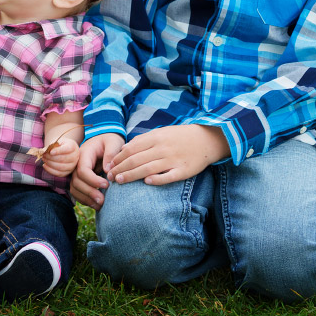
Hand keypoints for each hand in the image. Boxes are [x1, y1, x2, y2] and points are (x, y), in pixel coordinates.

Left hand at [41, 138, 79, 176]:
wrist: (62, 150)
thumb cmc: (59, 145)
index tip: (50, 152)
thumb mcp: (57, 141)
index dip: (59, 151)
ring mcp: (72, 166)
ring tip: (44, 159)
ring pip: (60, 167)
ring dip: (50, 163)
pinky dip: (50, 170)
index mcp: (73, 146)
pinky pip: (58, 173)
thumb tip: (47, 151)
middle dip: (51, 157)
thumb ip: (53, 145)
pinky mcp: (67, 172)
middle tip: (44, 155)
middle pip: (63, 159)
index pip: (67, 149)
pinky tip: (44, 165)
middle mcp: (75, 157)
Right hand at [70, 133, 124, 208]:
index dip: (93, 180)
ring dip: (86, 198)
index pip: (82, 170)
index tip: (106, 184)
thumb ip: (111, 154)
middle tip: (102, 200)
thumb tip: (107, 171)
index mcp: (84, 153)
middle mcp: (77, 163)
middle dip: (89, 192)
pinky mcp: (80, 179)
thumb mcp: (113, 142)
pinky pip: (77, 191)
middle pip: (76, 181)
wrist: (105, 140)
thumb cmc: (110, 140)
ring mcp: (76, 171)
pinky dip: (85, 200)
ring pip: (74, 188)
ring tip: (100, 205)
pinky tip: (96, 205)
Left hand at [107, 124, 229, 185]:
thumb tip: (125, 149)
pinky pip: (168, 177)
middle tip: (110, 177)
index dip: (118, 158)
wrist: (206, 140)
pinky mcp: (183, 171)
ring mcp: (173, 159)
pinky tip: (147, 183)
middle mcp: (163, 148)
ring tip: (119, 181)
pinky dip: (156, 180)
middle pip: (136, 160)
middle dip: (120, 169)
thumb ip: (144, 140)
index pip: (132, 148)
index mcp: (156, 137)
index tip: (109, 166)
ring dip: (131, 176)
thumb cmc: (180, 137)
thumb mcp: (162, 132)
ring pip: (148, 169)